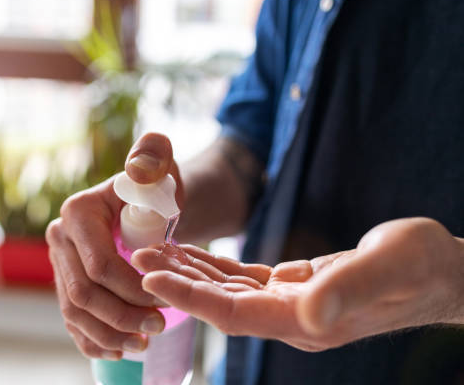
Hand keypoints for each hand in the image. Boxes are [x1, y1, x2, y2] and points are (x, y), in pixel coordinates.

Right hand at [46, 133, 183, 359]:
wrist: (147, 206)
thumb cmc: (156, 189)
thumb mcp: (160, 170)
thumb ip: (152, 157)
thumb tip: (143, 166)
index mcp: (78, 213)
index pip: (99, 264)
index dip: (131, 288)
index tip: (164, 298)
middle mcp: (61, 239)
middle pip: (84, 294)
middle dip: (122, 316)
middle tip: (158, 327)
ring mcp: (60, 265)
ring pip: (75, 313)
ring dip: (109, 335)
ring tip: (144, 344)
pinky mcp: (66, 284)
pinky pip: (72, 322)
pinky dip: (93, 341)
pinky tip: (120, 351)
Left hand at [132, 218, 463, 350]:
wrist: (438, 270)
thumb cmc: (420, 267)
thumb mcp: (388, 269)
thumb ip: (347, 290)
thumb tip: (310, 313)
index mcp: (308, 321)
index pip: (234, 313)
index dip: (190, 298)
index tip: (151, 279)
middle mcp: (293, 318)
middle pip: (221, 303)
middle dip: (178, 282)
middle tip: (139, 256)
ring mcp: (293, 304)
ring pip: (228, 289)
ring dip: (191, 272)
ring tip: (155, 251)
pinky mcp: (296, 286)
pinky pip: (245, 279)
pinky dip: (217, 267)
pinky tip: (195, 255)